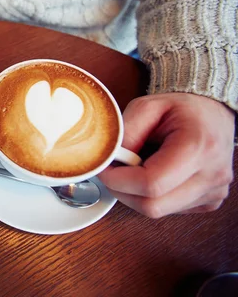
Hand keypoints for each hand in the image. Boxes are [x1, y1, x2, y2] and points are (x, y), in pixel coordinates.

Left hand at [99, 93, 234, 217]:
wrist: (214, 115)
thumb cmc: (184, 110)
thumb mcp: (148, 106)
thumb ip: (127, 132)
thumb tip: (111, 159)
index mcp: (198, 147)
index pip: (150, 184)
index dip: (118, 180)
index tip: (104, 168)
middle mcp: (211, 175)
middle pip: (152, 205)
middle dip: (122, 190)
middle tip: (113, 170)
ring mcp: (213, 192)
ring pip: (157, 211)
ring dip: (135, 193)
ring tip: (136, 167)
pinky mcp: (210, 202)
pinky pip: (168, 209)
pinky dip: (152, 196)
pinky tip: (154, 174)